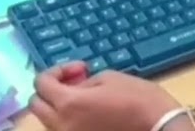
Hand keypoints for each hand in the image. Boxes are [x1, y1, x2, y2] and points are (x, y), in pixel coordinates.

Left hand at [31, 62, 187, 130]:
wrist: (158, 127)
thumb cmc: (137, 99)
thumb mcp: (109, 78)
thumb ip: (83, 82)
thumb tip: (73, 86)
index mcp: (68, 104)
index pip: (41, 83)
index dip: (57, 70)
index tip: (77, 69)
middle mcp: (61, 125)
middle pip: (36, 105)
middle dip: (51, 89)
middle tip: (74, 81)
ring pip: (48, 120)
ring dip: (58, 105)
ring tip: (82, 97)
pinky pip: (62, 129)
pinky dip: (68, 119)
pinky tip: (88, 112)